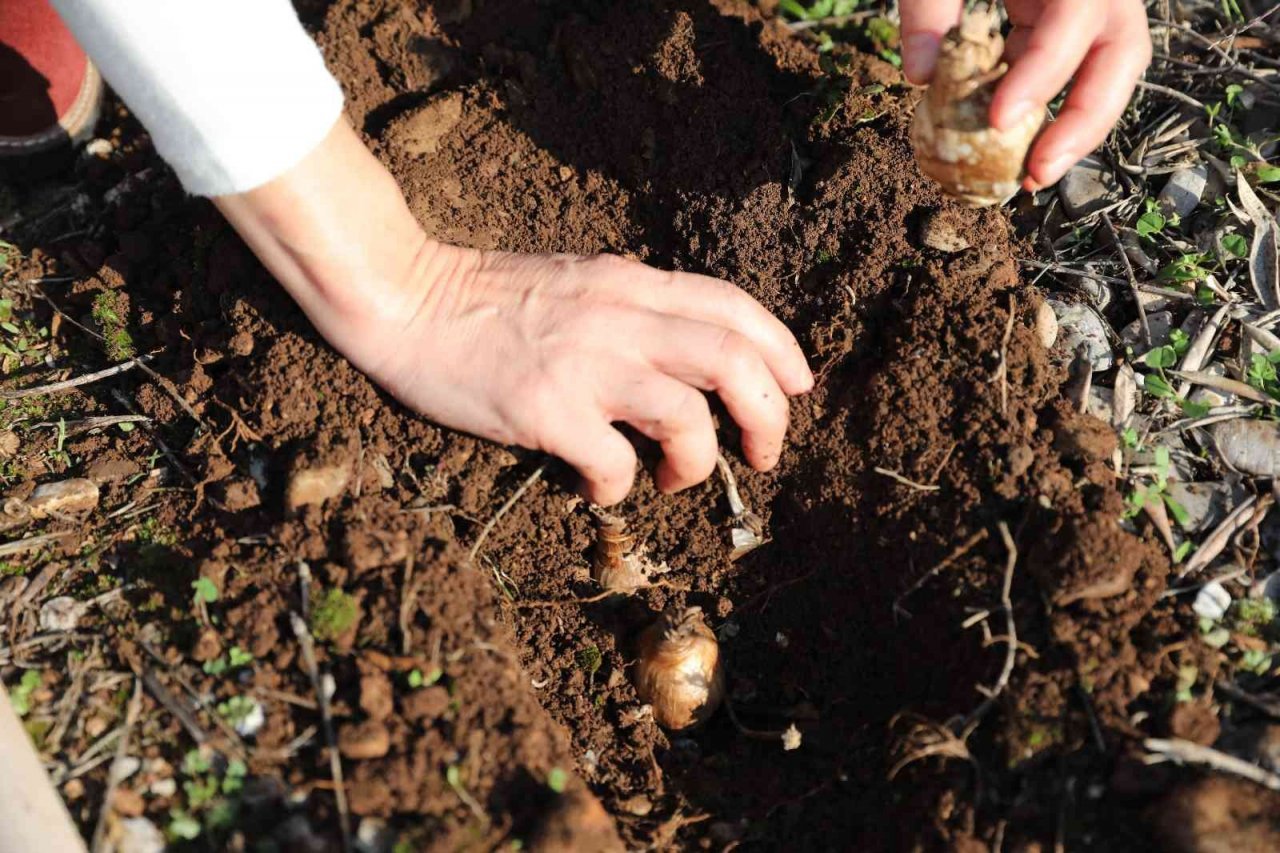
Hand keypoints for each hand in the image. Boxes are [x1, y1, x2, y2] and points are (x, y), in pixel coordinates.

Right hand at [215, 119, 812, 505]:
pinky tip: (598, 486)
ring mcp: (585, 365)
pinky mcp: (545, 409)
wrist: (406, 298)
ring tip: (672, 480)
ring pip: (688, 419)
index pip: (734, 307)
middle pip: (734, 363)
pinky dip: (621, 488)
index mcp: (631, 285)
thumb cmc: (489, 296)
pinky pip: (615, 465)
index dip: (781, 352)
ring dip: (697, 464)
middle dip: (769, 419)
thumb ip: (634, 310)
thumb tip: (683, 363)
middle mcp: (620, 319)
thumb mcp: (579, 282)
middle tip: (760, 456)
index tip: (795, 389)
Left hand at [900, 0, 1150, 188]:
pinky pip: (1076, 68)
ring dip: (1075, 127)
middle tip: (1035, 173)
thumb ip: (928, 6)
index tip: (1000, 120)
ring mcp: (1089, 2)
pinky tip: (1014, 145)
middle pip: (1122, 51)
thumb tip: (923, 78)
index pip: (1077, 14)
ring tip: (1030, 175)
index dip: (1044, 70)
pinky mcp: (1066, 19)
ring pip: (1111, 68)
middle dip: (1083, 119)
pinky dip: (1049, 108)